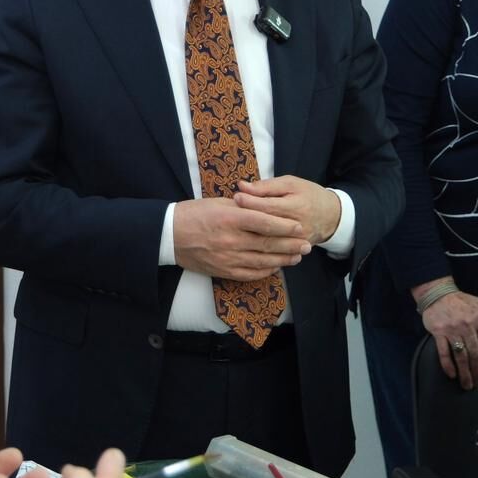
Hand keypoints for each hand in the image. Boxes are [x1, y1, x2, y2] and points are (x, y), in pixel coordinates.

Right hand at [174, 197, 308, 280]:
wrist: (170, 236)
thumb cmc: (194, 214)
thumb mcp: (218, 203)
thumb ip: (243, 207)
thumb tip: (265, 209)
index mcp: (231, 219)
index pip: (265, 223)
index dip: (285, 226)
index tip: (300, 226)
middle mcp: (232, 240)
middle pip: (268, 244)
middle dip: (291, 245)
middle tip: (307, 244)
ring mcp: (228, 258)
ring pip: (263, 261)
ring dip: (283, 259)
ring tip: (297, 256)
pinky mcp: (224, 271)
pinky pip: (251, 274)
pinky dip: (266, 271)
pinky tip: (276, 266)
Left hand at [234, 176, 341, 244]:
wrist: (331, 216)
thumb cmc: (308, 194)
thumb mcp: (290, 184)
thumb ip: (266, 186)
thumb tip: (243, 186)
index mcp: (296, 205)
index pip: (270, 206)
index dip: (251, 202)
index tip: (236, 197)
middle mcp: (297, 226)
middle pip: (267, 225)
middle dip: (247, 220)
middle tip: (229, 216)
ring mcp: (296, 242)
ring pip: (269, 241)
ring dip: (250, 236)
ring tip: (234, 231)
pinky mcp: (295, 251)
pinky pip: (275, 252)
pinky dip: (260, 249)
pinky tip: (245, 245)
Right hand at [413, 280, 477, 389]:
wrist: (438, 294)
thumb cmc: (463, 302)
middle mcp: (468, 325)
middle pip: (475, 354)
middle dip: (477, 372)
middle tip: (477, 385)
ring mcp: (453, 329)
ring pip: (461, 356)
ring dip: (465, 373)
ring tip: (466, 385)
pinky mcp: (438, 331)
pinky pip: (444, 352)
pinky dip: (448, 365)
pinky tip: (452, 375)